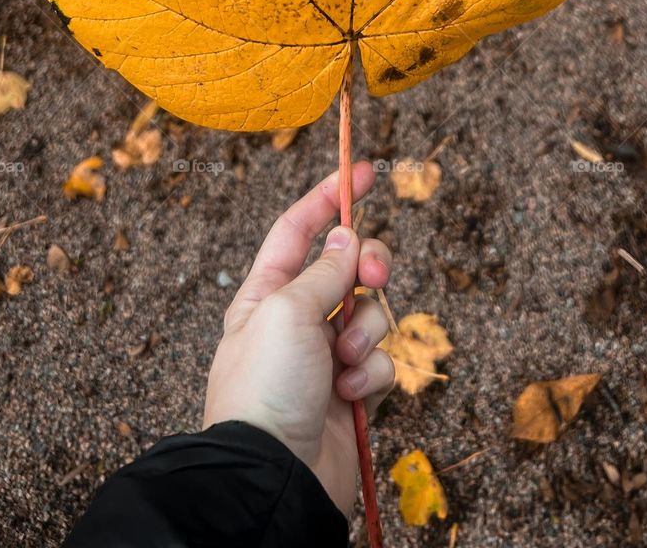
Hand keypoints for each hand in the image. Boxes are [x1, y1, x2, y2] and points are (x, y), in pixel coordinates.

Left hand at [203, 162, 394, 516]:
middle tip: (374, 275)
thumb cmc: (266, 388)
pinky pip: (380, 361)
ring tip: (344, 362)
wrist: (275, 476)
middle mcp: (297, 320)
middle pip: (348, 267)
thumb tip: (346, 237)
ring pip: (371, 313)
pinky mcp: (351, 392)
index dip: (329, 196)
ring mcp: (325, 356)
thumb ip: (325, 270)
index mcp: (267, 293)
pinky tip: (351, 394)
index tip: (362, 169)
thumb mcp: (289, 311)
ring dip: (366, 332)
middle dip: (369, 266)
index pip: (299, 230)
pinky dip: (372, 372)